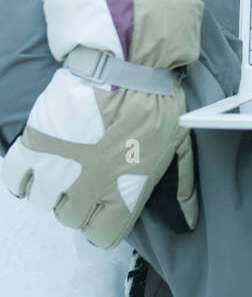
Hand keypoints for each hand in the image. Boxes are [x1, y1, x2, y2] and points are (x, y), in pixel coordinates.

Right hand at [0, 0, 206, 249]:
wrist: (129, 61)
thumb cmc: (158, 101)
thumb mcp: (179, 145)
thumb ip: (181, 188)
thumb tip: (189, 221)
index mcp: (124, 193)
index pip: (102, 235)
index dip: (103, 221)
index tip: (105, 205)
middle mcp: (88, 188)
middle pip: (71, 218)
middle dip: (79, 202)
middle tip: (87, 177)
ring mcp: (59, 166)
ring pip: (44, 201)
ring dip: (53, 187)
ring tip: (65, 165)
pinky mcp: (37, 142)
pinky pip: (17, 178)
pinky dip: (25, 175)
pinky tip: (40, 162)